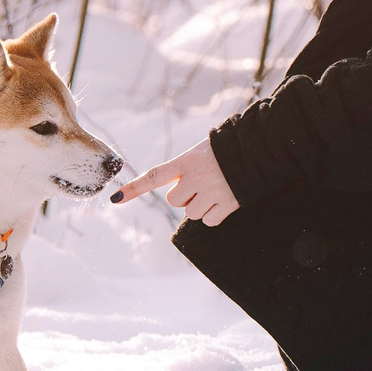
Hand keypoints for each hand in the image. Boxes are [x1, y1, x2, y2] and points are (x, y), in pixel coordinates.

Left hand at [114, 137, 239, 225]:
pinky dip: (213, 215)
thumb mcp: (200, 152)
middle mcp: (196, 177)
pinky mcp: (227, 203)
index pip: (155, 176)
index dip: (134, 188)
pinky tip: (222, 200)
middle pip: (174, 201)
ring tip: (213, 189)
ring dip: (199, 206)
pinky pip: (209, 221)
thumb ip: (184, 170)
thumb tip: (175, 195)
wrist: (257, 149)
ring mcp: (211, 191)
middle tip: (199, 183)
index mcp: (186, 161)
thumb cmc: (224, 150)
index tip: (115, 199)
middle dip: (184, 196)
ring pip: (191, 213)